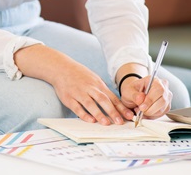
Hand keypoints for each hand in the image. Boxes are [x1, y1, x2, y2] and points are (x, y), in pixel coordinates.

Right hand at [14, 45, 133, 124]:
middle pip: (103, 100)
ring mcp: (79, 92)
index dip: (121, 107)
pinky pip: (77, 107)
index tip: (129, 116)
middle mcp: (90, 88)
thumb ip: (102, 91)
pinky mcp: (69, 98)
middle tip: (120, 122)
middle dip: (113, 111)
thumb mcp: (93, 79)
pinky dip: (84, 114)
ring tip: (106, 123)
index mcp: (98, 84)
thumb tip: (115, 104)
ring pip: (90, 104)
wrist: (61, 68)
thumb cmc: (80, 75)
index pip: (112, 97)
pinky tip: (90, 120)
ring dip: (99, 114)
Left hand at [119, 75, 171, 119]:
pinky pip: (161, 114)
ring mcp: (167, 98)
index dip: (150, 100)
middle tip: (139, 110)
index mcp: (155, 80)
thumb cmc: (133, 91)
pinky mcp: (166, 107)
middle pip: (162, 100)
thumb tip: (141, 99)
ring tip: (139, 110)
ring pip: (162, 109)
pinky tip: (144, 112)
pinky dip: (151, 116)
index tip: (141, 107)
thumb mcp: (128, 91)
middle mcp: (164, 87)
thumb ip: (134, 95)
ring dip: (149, 113)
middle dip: (150, 109)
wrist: (135, 95)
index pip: (158, 89)